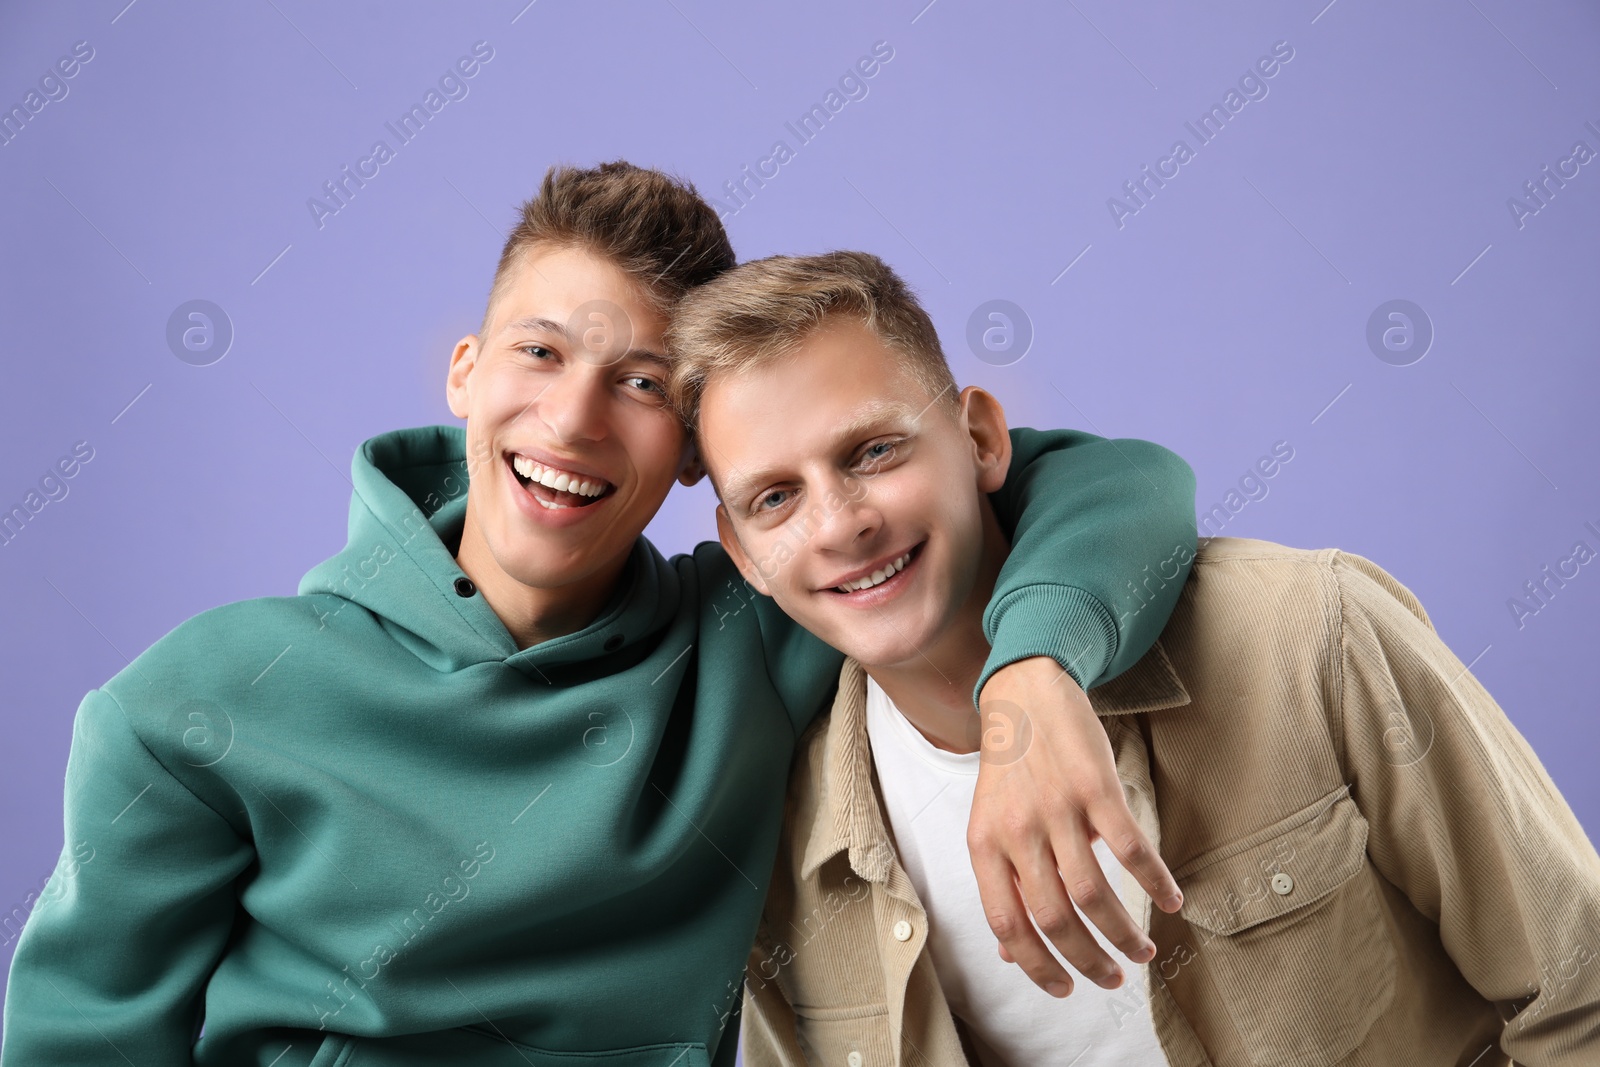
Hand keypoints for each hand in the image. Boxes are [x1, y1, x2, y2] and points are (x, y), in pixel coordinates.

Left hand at [968, 655, 1182, 996]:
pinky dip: (1155, 882)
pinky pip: (1130, 849)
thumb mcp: (990, 824)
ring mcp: (1056, 809)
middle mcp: (1017, 832)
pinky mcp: (1095, 788)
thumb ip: (1000, 882)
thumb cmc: (1011, 766)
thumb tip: (1009, 952)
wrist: (1024, 693)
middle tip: (1114, 977)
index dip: (1035, 967)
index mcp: (985, 845)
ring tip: (1142, 950)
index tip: (1064, 990)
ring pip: (1092, 895)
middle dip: (1088, 961)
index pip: (1006, 925)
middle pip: (1054, 919)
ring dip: (1123, 933)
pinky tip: (1171, 899)